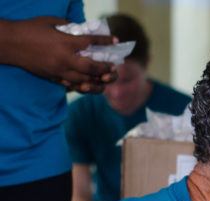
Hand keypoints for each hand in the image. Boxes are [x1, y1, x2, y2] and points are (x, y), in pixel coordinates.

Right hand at [2, 17, 116, 91]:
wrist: (10, 43)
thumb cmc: (30, 29)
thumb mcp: (50, 22)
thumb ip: (68, 27)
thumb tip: (81, 30)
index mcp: (66, 42)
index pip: (91, 42)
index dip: (105, 41)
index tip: (116, 41)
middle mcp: (65, 59)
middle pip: (92, 67)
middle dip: (105, 68)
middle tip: (113, 68)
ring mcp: (59, 70)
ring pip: (84, 81)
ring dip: (97, 81)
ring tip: (106, 80)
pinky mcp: (52, 77)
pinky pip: (71, 85)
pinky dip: (82, 86)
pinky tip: (90, 85)